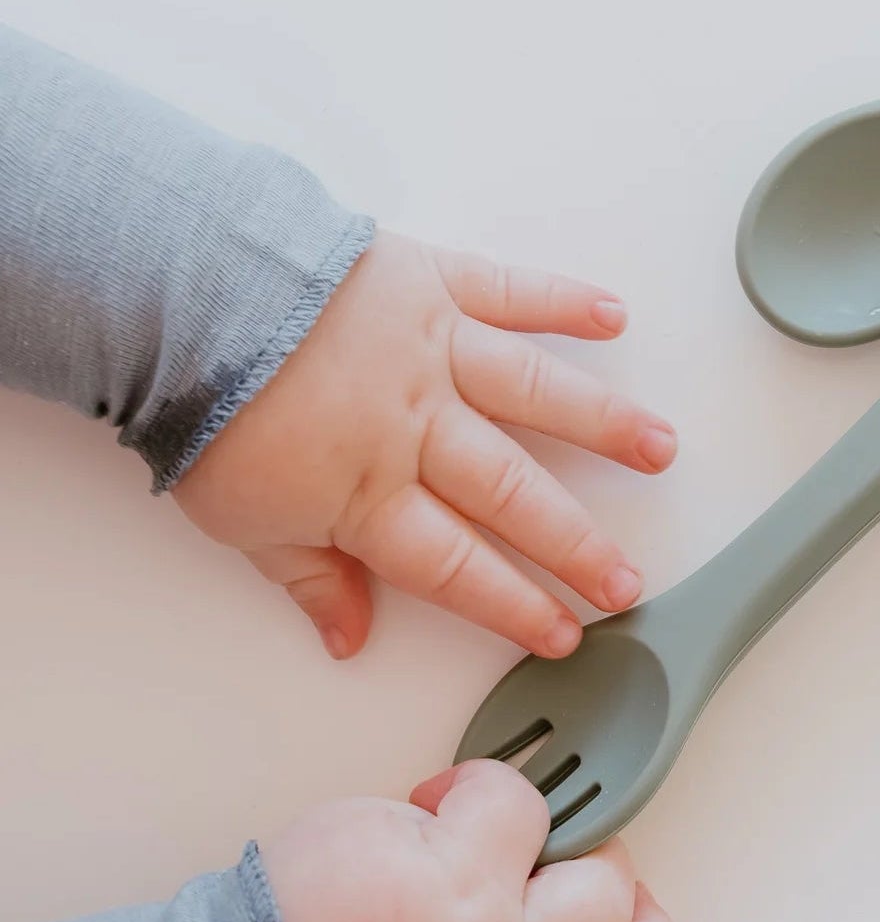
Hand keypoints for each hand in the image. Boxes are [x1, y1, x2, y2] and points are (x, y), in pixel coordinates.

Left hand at [174, 231, 677, 658]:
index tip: (564, 632)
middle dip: (577, 544)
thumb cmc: (204, 410)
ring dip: (604, 425)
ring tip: (662, 449)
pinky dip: (563, 301)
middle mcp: (418, 425)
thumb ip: (309, 580)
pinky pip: (510, 292)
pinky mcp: (431, 282)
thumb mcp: (242, 521)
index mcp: (369, 491)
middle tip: (630, 579)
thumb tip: (350, 639)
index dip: (515, 604)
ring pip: (536, 394)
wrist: (176, 296)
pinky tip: (615, 315)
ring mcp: (433, 349)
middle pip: (512, 493)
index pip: (457, 564)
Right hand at [262, 758, 704, 921]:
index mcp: (465, 888)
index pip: (525, 805)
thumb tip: (494, 819)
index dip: (494, 786)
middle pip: (604, 893)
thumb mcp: (364, 823)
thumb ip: (451, 817)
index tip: (469, 795)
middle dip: (589, 851)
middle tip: (559, 845)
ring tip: (637, 913)